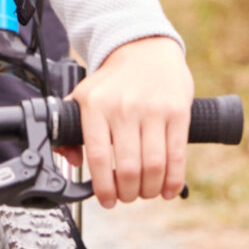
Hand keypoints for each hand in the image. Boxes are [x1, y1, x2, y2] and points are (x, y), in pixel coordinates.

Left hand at [63, 36, 191, 207]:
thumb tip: (71, 162)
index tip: (107, 200)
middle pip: (129, 168)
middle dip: (129, 193)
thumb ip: (70, 130)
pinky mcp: (177, 111)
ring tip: (146, 192)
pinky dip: (174, 179)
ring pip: (154, 165)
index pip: (99, 158)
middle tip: (128, 197)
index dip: (104, 188)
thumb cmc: (113, 80)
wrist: (146, 47)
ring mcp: (153, 109)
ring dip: (150, 189)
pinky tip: (168, 189)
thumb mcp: (84, 96)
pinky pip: (177, 154)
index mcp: (96, 105)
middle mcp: (124, 107)